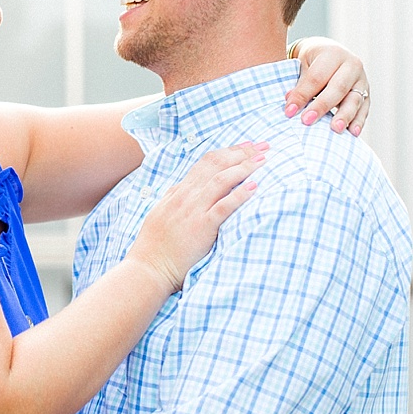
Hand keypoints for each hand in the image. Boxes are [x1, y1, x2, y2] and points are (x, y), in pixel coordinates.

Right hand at [126, 143, 264, 292]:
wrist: (149, 267)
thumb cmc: (155, 246)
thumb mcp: (161, 213)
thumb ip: (174, 197)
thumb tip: (183, 185)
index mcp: (178, 192)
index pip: (207, 162)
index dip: (229, 151)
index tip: (247, 146)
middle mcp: (186, 196)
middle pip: (217, 165)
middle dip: (242, 154)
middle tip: (263, 146)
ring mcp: (194, 210)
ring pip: (222, 180)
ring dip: (245, 168)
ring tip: (264, 160)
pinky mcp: (202, 227)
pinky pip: (224, 207)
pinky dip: (240, 195)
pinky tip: (255, 187)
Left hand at [284, 38, 370, 133]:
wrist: (330, 53)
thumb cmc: (313, 62)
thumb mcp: (304, 66)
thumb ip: (300, 85)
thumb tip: (290, 105)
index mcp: (333, 54)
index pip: (317, 77)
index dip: (302, 95)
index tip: (289, 112)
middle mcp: (352, 65)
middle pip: (338, 87)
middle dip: (322, 106)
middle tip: (307, 121)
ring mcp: (362, 80)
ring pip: (354, 99)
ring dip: (344, 116)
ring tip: (335, 129)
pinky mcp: (367, 94)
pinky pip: (364, 109)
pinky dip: (358, 121)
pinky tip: (352, 133)